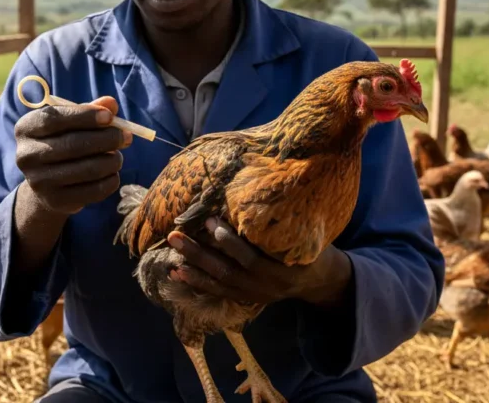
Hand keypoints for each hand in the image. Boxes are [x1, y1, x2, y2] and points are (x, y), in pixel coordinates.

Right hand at [14, 96, 131, 215]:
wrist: (47, 183)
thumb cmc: (62, 142)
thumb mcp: (71, 123)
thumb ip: (89, 110)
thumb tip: (110, 103)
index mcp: (26, 129)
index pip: (54, 119)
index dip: (85, 116)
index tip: (110, 117)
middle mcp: (26, 155)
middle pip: (72, 144)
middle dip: (106, 139)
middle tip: (125, 137)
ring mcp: (38, 181)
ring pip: (86, 169)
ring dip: (111, 161)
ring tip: (118, 156)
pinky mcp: (55, 201)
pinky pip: (92, 191)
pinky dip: (110, 181)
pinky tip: (113, 174)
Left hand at [166, 217, 351, 306]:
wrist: (316, 281)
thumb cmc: (309, 248)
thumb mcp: (305, 236)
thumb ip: (283, 223)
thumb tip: (258, 190)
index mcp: (281, 270)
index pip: (250, 257)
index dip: (229, 241)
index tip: (210, 220)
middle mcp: (264, 285)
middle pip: (226, 270)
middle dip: (198, 253)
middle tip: (175, 235)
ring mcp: (252, 294)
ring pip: (218, 281)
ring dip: (192, 266)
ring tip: (172, 251)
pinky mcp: (244, 298)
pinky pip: (217, 291)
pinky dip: (196, 281)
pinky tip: (176, 271)